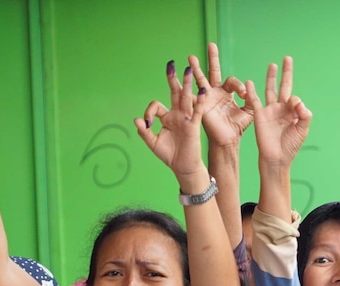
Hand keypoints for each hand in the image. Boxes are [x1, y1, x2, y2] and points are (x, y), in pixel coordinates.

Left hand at [134, 61, 206, 184]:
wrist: (183, 167)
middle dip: (173, 79)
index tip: (146, 123)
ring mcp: (186, 119)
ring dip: (187, 84)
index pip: (156, 105)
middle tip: (172, 64)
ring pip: (186, 98)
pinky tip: (202, 91)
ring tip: (189, 69)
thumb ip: (144, 131)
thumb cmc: (170, 155)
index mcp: (167, 118)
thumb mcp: (153, 143)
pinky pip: (198, 111)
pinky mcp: (194, 125)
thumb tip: (137, 120)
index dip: (149, 111)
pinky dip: (200, 101)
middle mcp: (177, 115)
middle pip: (175, 93)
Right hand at [189, 44, 252, 148]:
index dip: (238, 85)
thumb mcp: (250, 112)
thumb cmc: (238, 128)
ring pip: (200, 79)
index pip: (231, 81)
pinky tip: (181, 77)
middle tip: (211, 44)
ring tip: (191, 57)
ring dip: (196, 69)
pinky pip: (193, 95)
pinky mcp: (200, 105)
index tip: (243, 94)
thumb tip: (251, 89)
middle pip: (213, 71)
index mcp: (227, 93)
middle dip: (212, 58)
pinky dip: (187, 87)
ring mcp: (206, 97)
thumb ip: (252, 100)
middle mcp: (215, 92)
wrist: (227, 141)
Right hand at [248, 57, 311, 168]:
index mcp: (292, 112)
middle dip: (286, 73)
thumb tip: (298, 100)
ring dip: (271, 78)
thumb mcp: (302, 130)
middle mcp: (281, 109)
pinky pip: (254, 100)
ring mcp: (269, 111)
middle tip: (287, 58)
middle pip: (283, 86)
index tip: (295, 107)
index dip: (295, 100)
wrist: (276, 159)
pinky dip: (252, 91)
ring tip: (272, 65)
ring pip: (270, 90)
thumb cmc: (290, 146)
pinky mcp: (259, 115)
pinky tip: (250, 82)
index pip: (294, 97)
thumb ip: (305, 115)